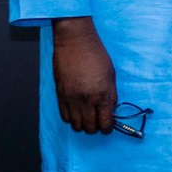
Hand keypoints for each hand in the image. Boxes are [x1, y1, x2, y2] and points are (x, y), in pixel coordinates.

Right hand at [52, 17, 116, 133]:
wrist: (75, 43)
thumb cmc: (96, 55)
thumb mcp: (111, 74)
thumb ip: (111, 94)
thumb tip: (110, 108)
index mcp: (102, 94)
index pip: (105, 122)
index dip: (108, 128)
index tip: (108, 126)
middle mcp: (86, 100)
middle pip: (90, 127)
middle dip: (96, 128)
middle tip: (98, 122)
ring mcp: (71, 99)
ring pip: (76, 125)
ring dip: (82, 124)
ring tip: (87, 117)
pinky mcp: (59, 95)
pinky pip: (64, 116)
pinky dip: (71, 118)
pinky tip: (76, 111)